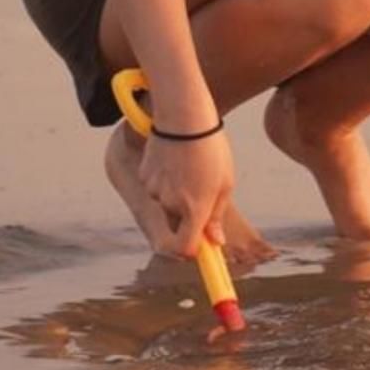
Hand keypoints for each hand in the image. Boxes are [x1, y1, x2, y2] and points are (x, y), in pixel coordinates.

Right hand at [138, 130, 234, 258]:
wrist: (184, 116)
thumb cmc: (211, 148)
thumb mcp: (225, 182)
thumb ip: (216, 216)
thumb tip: (215, 242)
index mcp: (195, 208)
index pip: (186, 248)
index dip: (193, 253)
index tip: (202, 248)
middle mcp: (171, 204)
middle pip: (177, 224)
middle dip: (188, 215)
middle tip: (202, 189)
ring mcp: (155, 190)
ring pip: (166, 204)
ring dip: (176, 194)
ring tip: (191, 166)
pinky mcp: (144, 176)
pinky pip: (155, 187)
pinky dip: (164, 180)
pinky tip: (176, 159)